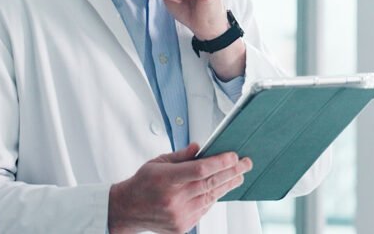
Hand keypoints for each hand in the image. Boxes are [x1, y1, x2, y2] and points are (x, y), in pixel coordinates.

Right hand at [108, 143, 251, 233]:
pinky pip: (204, 209)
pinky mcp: (182, 226)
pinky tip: (221, 188)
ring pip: (211, 197)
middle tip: (246, 163)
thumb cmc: (143, 183)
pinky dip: (214, 197)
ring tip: (239, 175)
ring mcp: (179, 215)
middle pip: (210, 183)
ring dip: (227, 185)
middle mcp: (173, 199)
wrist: (127, 210)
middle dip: (232, 171)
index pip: (200, 170)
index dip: (220, 162)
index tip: (233, 156)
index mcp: (166, 179)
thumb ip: (181, 155)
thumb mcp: (158, 162)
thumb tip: (201, 147)